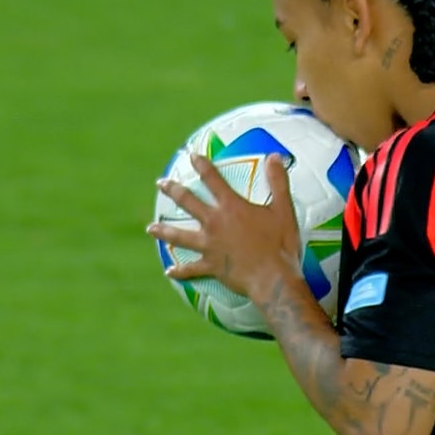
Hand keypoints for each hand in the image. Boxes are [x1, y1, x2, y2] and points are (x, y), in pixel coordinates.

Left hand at [147, 153, 302, 302]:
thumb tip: (275, 156)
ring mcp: (209, 246)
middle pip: (188, 203)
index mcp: (231, 207)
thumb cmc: (280, 244)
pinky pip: (191, 269)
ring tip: (151, 228)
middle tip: (160, 184)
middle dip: (173, 191)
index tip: (192, 156)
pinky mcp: (211, 266)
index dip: (202, 166)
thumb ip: (278, 181)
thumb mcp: (283, 209)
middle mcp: (214, 223)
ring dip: (164, 231)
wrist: (272, 278)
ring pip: (180, 236)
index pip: (213, 180)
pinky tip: (169, 271)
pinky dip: (180, 271)